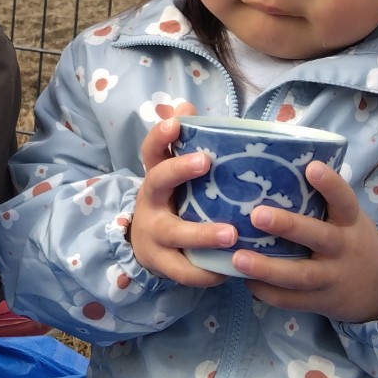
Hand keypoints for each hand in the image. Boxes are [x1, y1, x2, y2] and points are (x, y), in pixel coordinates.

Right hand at [130, 108, 233, 286]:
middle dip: (179, 170)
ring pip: (174, 232)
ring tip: (231, 234)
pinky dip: (205, 272)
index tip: (177, 122)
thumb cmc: (174, 201)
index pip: (152, 150)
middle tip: (207, 162)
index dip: (161, 135)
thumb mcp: (174, 173)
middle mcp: (150, 201)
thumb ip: (186, 142)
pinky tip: (228, 271)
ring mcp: (154, 234)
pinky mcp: (162, 263)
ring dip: (201, 233)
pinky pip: (183, 270)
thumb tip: (188, 105)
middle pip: (157, 182)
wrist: (146, 247)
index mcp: (157, 175)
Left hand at [232, 161, 377, 321]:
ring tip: (238, 259)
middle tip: (257, 215)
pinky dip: (267, 292)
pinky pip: (292, 299)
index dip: (330, 184)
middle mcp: (343, 248)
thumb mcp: (348, 220)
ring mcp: (332, 278)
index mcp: (350, 222)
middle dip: (288, 226)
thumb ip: (321, 202)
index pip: (344, 199)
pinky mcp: (321, 301)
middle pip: (318, 237)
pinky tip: (245, 280)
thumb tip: (276, 167)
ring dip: (267, 268)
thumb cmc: (351, 241)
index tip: (311, 167)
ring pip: (300, 275)